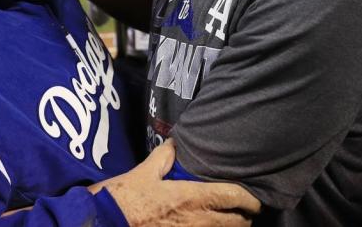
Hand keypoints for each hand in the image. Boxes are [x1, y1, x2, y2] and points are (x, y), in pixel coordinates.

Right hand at [91, 139, 260, 225]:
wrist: (106, 222)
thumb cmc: (125, 197)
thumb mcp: (145, 171)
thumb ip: (165, 156)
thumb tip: (177, 143)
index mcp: (192, 197)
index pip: (233, 198)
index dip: (250, 199)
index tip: (256, 198)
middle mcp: (197, 220)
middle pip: (236, 224)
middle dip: (244, 218)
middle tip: (244, 211)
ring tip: (229, 221)